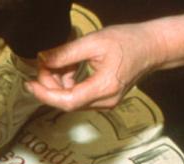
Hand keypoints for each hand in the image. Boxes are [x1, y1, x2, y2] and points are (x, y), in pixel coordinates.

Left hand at [27, 22, 165, 110]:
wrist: (152, 47)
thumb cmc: (127, 41)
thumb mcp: (94, 42)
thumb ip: (66, 54)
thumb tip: (43, 59)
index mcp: (104, 88)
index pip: (67, 101)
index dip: (46, 94)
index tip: (30, 84)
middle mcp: (105, 101)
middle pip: (67, 102)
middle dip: (50, 85)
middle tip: (42, 65)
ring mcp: (106, 103)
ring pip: (72, 100)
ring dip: (59, 84)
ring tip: (58, 62)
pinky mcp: (105, 99)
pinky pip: (80, 96)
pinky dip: (69, 84)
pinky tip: (69, 68)